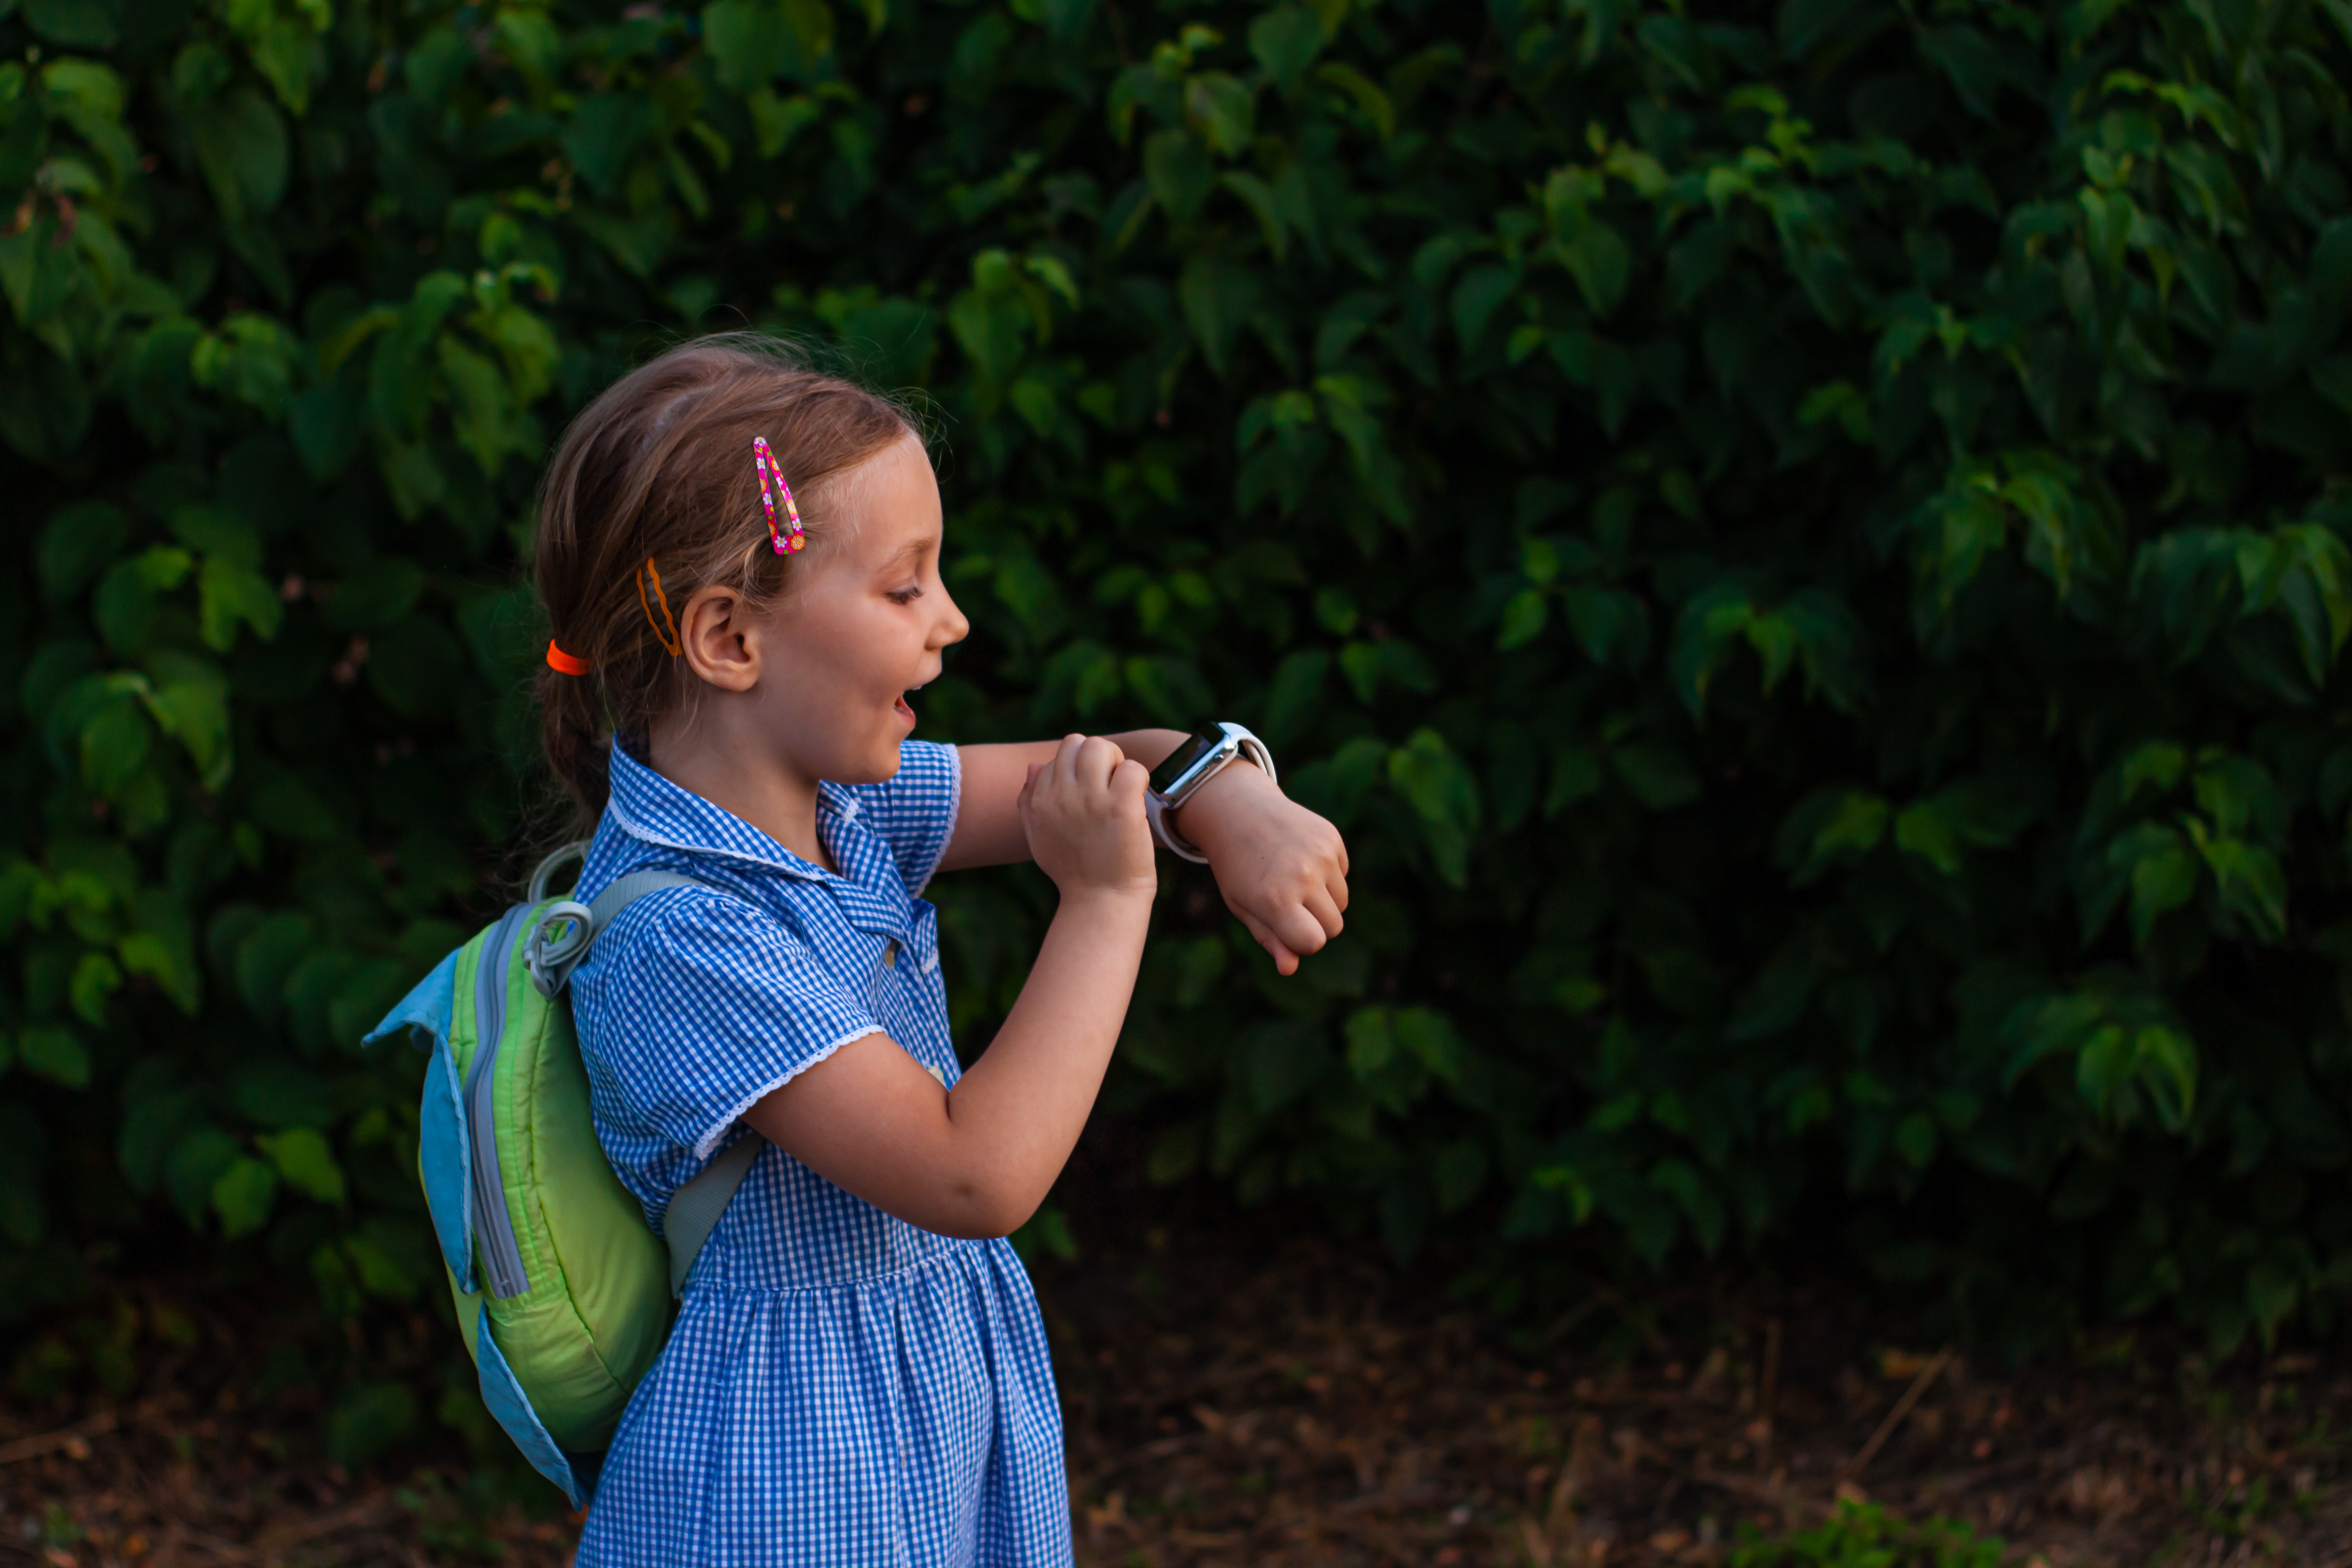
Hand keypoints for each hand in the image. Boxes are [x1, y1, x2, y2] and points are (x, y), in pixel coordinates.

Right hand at [1019, 734, 1155, 901]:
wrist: (1100, 902)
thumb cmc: (1073, 871)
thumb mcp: (1039, 836)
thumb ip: (1030, 800)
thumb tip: (1034, 765)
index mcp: (1039, 800)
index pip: (1058, 757)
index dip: (1079, 770)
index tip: (1090, 794)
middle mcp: (1061, 794)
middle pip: (1077, 742)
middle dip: (1098, 757)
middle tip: (1110, 785)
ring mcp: (1091, 799)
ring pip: (1101, 747)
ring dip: (1117, 763)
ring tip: (1122, 789)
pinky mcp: (1121, 808)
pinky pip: (1133, 769)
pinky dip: (1140, 779)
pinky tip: (1137, 801)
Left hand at [1173, 761, 1348, 975]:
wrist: (1238, 811)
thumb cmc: (1237, 868)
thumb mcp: (1243, 906)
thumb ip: (1269, 939)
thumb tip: (1289, 969)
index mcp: (1275, 900)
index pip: (1314, 943)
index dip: (1302, 942)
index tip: (1286, 930)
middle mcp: (1303, 876)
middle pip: (1333, 927)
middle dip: (1314, 924)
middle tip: (1287, 903)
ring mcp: (1321, 855)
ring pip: (1342, 903)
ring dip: (1323, 900)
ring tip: (1293, 880)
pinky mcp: (1332, 838)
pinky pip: (1343, 875)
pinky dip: (1328, 875)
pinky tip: (1301, 858)